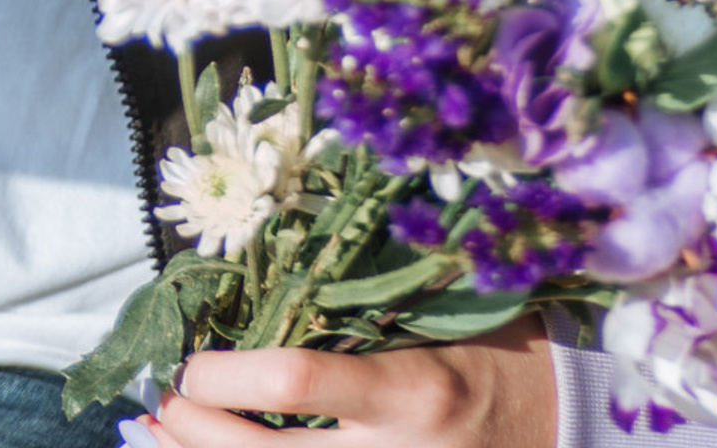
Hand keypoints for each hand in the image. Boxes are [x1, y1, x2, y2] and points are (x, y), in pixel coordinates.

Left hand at [137, 323, 555, 447]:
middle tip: (157, 401)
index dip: (228, 376)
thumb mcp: (430, 317)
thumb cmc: (489, 347)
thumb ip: (351, 310)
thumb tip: (250, 284)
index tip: (191, 360)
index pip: (297, 383)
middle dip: (197, 431)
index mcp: (412, 388)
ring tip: (155, 438)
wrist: (560, 424)